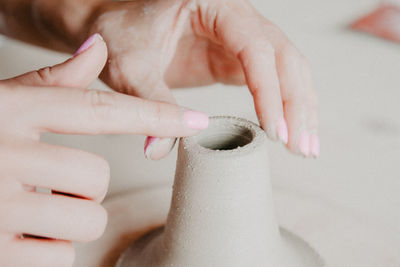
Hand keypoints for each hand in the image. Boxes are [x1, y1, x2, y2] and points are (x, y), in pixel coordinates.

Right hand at [0, 34, 207, 265]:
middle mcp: (4, 153)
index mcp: (12, 111)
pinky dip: (46, 254)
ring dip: (65, 222)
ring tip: (28, 212)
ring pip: (85, 220)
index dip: (155, 114)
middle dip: (78, 187)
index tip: (196, 120)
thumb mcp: (1, 107)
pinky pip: (59, 259)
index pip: (101, 109)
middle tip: (41, 185)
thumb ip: (52, 84)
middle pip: (96, 178)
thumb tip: (97, 48)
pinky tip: (14, 238)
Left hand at [88, 0, 318, 158]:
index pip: (255, 46)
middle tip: (300, 147)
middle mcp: (236, 18)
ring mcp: (240, 40)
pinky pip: (273, 82)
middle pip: (283, 57)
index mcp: (214, 5)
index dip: (269, 90)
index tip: (274, 130)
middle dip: (295, 103)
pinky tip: (292, 133)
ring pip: (287, 69)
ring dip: (300, 108)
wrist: (119, 29)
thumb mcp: (130, 65)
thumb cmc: (123, 34)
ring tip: (306, 148)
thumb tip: (159, 150)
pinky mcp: (236, 62)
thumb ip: (150, 101)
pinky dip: (286, 108)